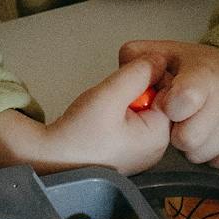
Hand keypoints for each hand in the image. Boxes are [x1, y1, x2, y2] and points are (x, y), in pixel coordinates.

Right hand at [0, 59, 172, 173]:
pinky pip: (132, 124)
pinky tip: (101, 121)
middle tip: (109, 100)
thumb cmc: (77, 132)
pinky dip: (118, 116)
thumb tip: (160, 59)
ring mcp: (142, 154)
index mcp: (158, 137)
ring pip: (143, 112)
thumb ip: (137, 73)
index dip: (146, 80)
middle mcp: (156, 150)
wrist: (48, 160)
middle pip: (157, 103)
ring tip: (102, 112)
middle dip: (135, 92)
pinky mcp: (128, 155)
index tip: (122, 83)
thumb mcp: (109, 94)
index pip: (169, 95)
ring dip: (124, 103)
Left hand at [118, 40, 218, 166]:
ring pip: (198, 155)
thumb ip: (140, 57)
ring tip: (195, 123)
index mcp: (204, 77)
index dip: (168, 106)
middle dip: (176, 130)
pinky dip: (209, 152)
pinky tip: (209, 133)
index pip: (182, 101)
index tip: (168, 100)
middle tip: (180, 116)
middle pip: (187, 139)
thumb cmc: (201, 69)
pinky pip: (216, 163)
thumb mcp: (170, 53)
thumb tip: (125, 71)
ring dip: (190, 145)